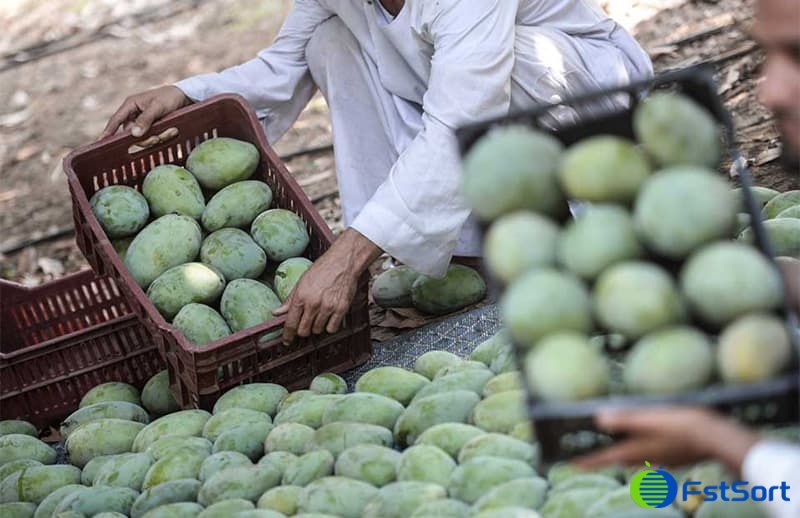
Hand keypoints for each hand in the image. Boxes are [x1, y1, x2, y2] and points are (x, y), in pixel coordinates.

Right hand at [101, 86, 190, 138]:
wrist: (186, 96)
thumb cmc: (170, 98)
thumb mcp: (158, 107)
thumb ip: (146, 120)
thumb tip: (134, 134)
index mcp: (131, 104)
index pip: (116, 120)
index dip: (108, 132)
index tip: (100, 142)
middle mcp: (134, 113)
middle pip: (131, 134)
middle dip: (145, 138)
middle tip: (158, 138)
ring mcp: (143, 121)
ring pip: (143, 137)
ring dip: (157, 137)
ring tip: (171, 131)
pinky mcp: (153, 126)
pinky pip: (153, 137)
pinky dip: (162, 136)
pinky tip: (172, 131)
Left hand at [273, 229, 381, 343]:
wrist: (343, 262)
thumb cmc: (322, 269)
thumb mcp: (301, 282)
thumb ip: (289, 300)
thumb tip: (276, 312)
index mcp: (301, 296)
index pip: (290, 323)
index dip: (287, 335)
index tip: (287, 340)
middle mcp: (313, 303)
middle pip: (303, 331)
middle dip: (303, 330)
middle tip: (305, 325)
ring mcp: (328, 307)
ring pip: (318, 330)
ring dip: (317, 327)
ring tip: (320, 315)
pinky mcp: (341, 309)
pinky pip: (332, 328)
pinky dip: (330, 326)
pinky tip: (330, 317)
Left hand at [574, 406, 759, 474]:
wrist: (717, 438)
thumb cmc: (681, 425)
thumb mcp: (650, 418)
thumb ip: (624, 419)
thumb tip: (598, 418)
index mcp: (638, 450)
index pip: (606, 457)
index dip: (589, 460)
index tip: (573, 464)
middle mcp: (647, 458)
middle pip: (620, 459)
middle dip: (604, 456)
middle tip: (590, 453)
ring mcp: (663, 459)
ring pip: (636, 457)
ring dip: (623, 452)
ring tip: (613, 445)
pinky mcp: (675, 456)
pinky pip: (651, 454)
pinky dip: (641, 449)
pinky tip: (646, 441)